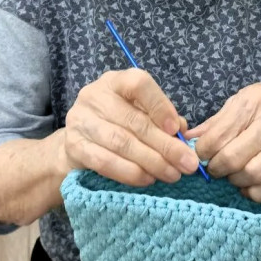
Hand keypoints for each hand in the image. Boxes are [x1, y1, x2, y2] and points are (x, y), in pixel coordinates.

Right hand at [60, 68, 199, 186]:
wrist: (77, 143)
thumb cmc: (117, 124)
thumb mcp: (139, 113)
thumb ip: (162, 118)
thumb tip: (182, 132)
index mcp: (115, 82)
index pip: (138, 84)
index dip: (160, 106)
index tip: (177, 129)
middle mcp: (94, 96)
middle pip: (134, 120)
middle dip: (165, 145)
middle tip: (187, 164)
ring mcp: (80, 120)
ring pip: (121, 142)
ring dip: (151, 162)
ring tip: (172, 174)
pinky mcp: (73, 146)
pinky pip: (105, 162)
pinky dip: (129, 172)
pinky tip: (147, 179)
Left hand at [186, 83, 260, 202]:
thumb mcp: (239, 103)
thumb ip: (214, 123)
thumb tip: (186, 139)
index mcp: (252, 103)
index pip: (218, 136)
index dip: (202, 152)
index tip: (201, 156)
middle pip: (234, 158)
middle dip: (217, 169)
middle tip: (215, 169)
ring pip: (254, 174)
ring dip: (236, 181)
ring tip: (232, 176)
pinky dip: (258, 194)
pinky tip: (249, 187)